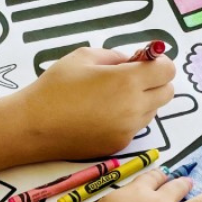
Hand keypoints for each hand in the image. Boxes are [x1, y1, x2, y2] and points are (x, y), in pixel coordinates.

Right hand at [14, 47, 174, 160]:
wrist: (34, 126)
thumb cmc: (55, 87)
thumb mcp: (84, 57)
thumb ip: (115, 56)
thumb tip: (133, 61)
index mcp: (127, 81)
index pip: (167, 70)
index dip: (159, 63)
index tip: (144, 61)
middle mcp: (134, 108)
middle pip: (167, 93)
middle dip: (155, 82)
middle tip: (131, 78)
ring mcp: (128, 130)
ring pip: (152, 112)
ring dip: (143, 101)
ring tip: (112, 97)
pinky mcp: (119, 145)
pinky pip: (135, 127)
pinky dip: (128, 118)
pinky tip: (102, 115)